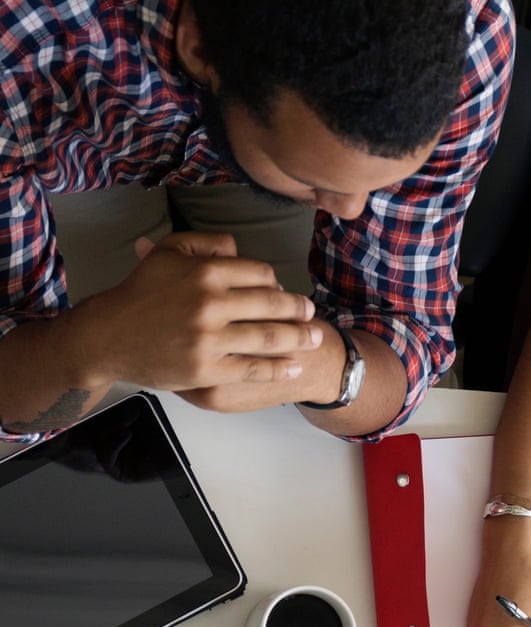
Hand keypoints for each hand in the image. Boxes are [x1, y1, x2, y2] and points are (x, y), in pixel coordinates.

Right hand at [81, 232, 321, 391]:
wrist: (107, 336)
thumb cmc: (140, 293)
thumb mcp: (166, 253)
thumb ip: (205, 244)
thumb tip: (239, 248)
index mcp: (205, 272)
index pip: (260, 273)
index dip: (278, 282)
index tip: (286, 291)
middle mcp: (210, 304)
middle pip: (272, 305)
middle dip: (298, 310)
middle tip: (312, 313)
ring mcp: (209, 339)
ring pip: (269, 337)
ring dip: (299, 338)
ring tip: (315, 337)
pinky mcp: (207, 370)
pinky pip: (253, 368)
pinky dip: (279, 368)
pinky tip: (295, 366)